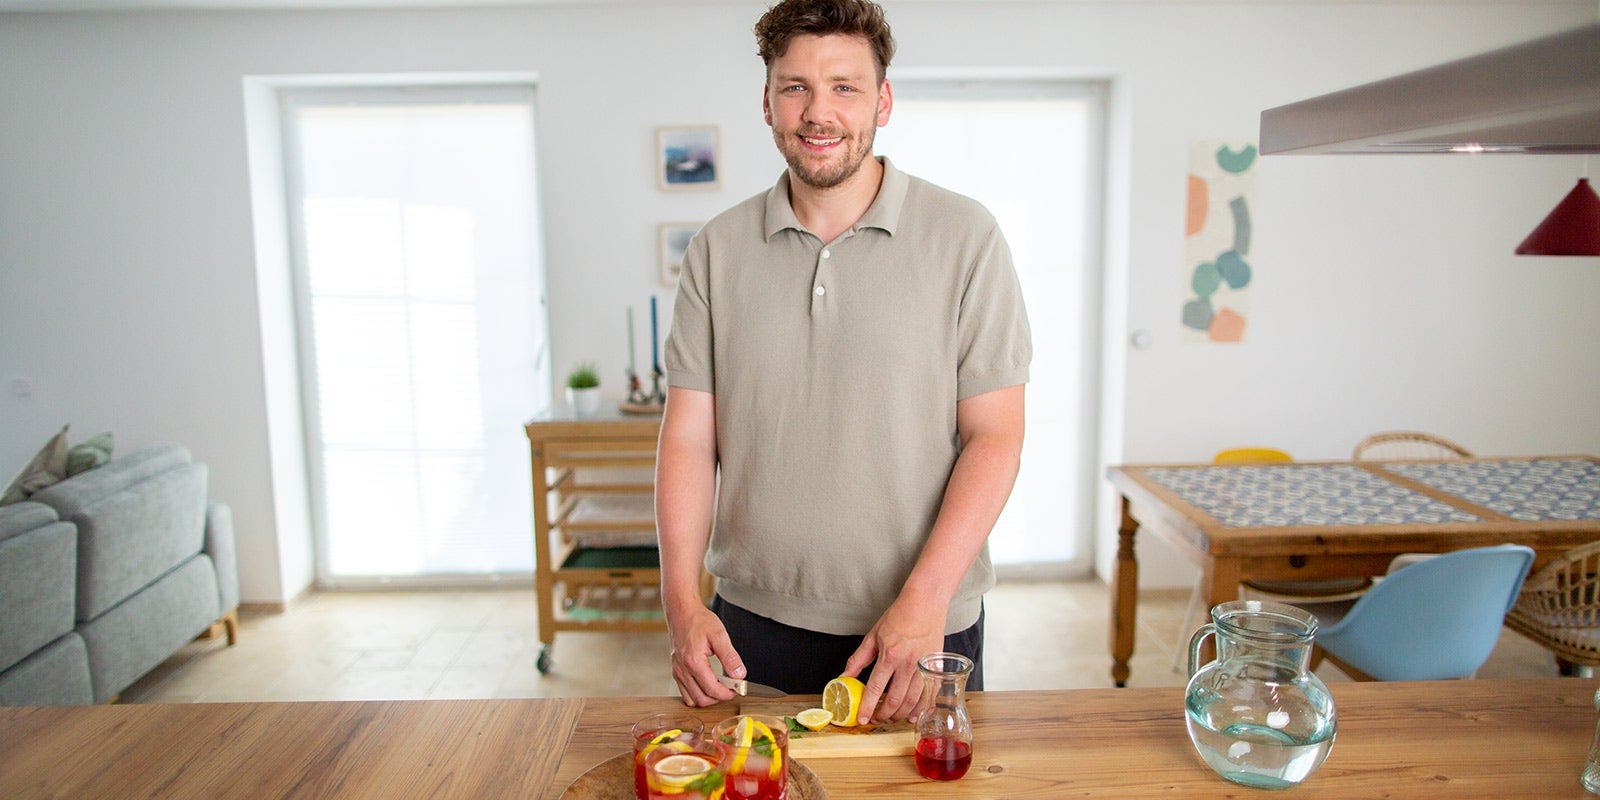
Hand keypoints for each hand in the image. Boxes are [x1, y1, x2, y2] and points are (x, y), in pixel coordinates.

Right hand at [666, 601, 744, 706]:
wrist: (681, 612)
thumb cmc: (698, 620)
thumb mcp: (719, 635)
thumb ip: (730, 657)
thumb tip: (739, 675)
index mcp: (694, 662)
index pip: (712, 690)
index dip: (727, 694)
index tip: (737, 689)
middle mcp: (682, 670)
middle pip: (702, 699)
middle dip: (718, 698)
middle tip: (730, 689)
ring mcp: (677, 671)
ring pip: (692, 700)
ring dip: (707, 698)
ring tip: (719, 687)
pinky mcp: (676, 670)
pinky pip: (685, 692)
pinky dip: (696, 694)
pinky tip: (707, 684)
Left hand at [842, 600, 944, 723]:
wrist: (926, 602)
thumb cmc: (900, 616)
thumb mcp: (873, 635)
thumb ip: (858, 659)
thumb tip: (844, 676)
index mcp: (890, 655)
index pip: (875, 689)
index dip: (868, 707)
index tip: (863, 719)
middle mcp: (908, 664)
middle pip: (895, 701)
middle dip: (884, 715)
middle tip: (877, 719)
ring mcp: (924, 667)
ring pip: (913, 702)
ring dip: (901, 715)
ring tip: (892, 718)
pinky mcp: (936, 668)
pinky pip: (930, 695)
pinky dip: (922, 709)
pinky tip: (915, 715)